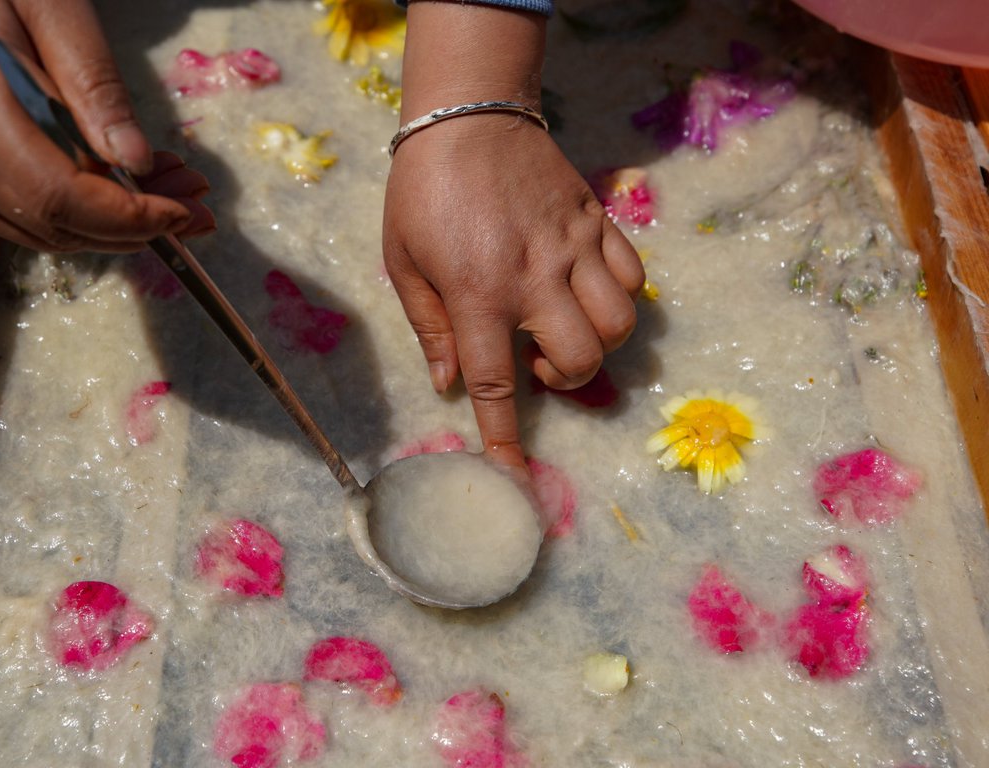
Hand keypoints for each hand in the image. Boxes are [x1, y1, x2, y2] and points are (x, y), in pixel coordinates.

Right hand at [0, 0, 214, 251]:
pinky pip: (21, 222)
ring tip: (168, 196)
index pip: (60, 192)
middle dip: (134, 227)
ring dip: (113, 229)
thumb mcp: (52, 9)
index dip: (129, 214)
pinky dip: (77, 219)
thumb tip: (138, 164)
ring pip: (41, 234)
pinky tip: (118, 192)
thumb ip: (93, 88)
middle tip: (195, 206)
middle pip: (55, 224)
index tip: (185, 210)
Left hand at [384, 118, 643, 469]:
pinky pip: (633, 274)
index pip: (496, 383)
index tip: (514, 480)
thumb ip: (429, 327)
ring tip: (562, 329)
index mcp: (478, 293)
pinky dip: (620, 297)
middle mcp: (535, 278)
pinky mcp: (596, 221)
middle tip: (535, 362)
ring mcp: (573, 248)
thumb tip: (448, 385)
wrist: (467, 116)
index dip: (505, 438)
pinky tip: (588, 293)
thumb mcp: (403, 262)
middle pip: (579, 359)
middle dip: (563, 382)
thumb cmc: (422, 192)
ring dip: (596, 344)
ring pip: (619, 322)